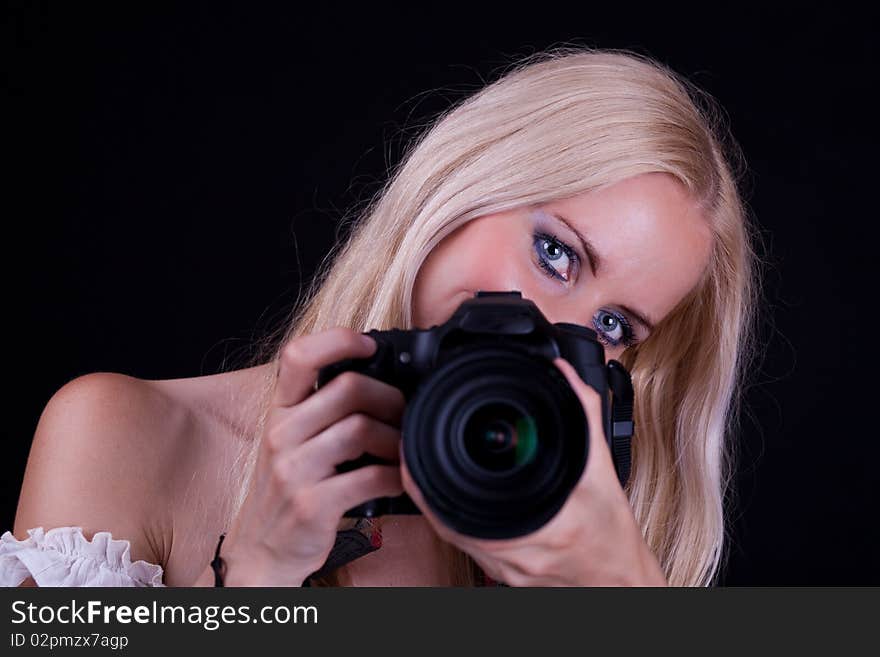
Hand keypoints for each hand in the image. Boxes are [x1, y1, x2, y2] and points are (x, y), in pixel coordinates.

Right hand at [221, 328, 405, 585]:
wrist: (261, 551)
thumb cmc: (287, 490)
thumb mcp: (291, 442)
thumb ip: (321, 410)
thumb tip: (378, 380)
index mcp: (279, 411)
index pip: (298, 355)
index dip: (337, 340)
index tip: (369, 344)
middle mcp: (280, 433)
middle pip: (347, 388)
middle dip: (388, 397)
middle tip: (403, 412)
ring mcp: (293, 470)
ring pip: (361, 429)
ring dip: (395, 438)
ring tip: (401, 449)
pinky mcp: (311, 504)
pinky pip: (369, 477)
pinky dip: (395, 476)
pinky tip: (398, 480)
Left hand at [400, 357, 666, 586]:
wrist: (618, 585)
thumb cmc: (612, 539)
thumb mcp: (603, 473)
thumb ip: (584, 417)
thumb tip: (566, 376)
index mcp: (535, 526)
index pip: (457, 502)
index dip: (425, 471)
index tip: (413, 441)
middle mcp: (510, 553)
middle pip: (442, 514)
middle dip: (423, 475)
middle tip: (411, 442)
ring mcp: (500, 568)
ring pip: (448, 529)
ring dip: (433, 495)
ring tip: (424, 461)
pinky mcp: (499, 574)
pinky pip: (461, 541)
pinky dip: (452, 514)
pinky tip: (453, 493)